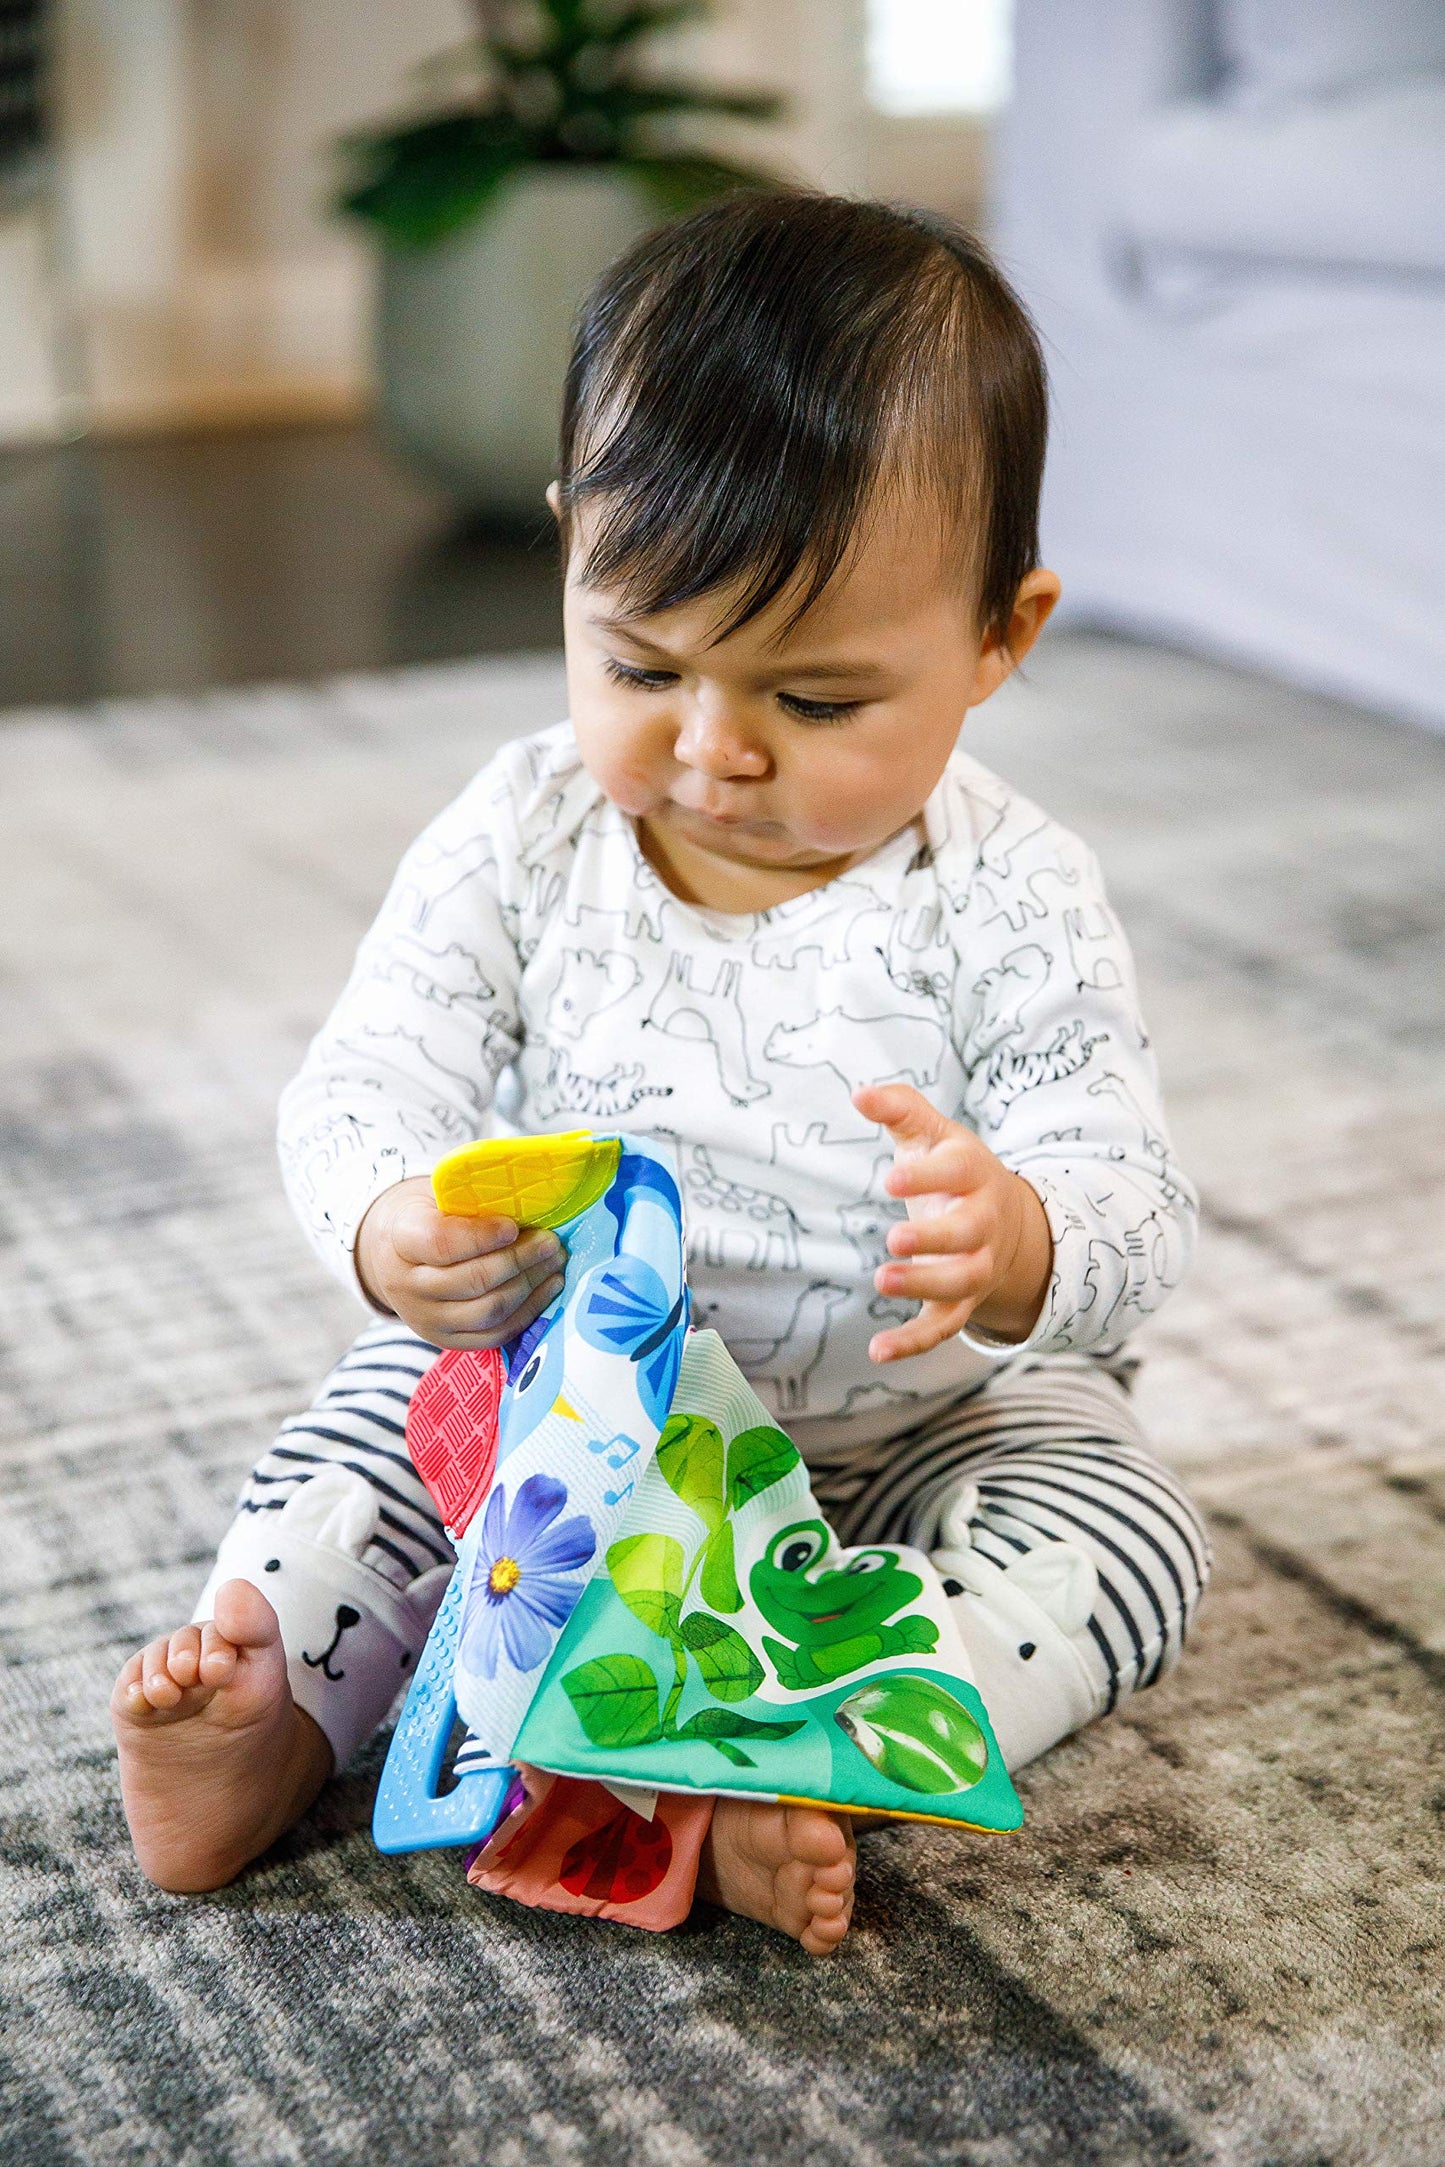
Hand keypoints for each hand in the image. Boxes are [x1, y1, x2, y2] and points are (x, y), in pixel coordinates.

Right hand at [354, 1176, 565, 1350]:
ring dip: (530, 1286)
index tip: (513, 1226)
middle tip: (550, 1242)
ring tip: (555, 1262)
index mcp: (401, 1240)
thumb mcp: (438, 1197)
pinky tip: (548, 1287)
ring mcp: (425, 1319)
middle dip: (519, 1260)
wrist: (397, 1256)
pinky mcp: (446, 1342)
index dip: (481, 1236)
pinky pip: (495, 1335)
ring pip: (488, 1311)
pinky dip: (529, 1312)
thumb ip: (473, 1200)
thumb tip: (528, 1199)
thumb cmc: (430, 1217)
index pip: (440, 1242)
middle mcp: (406, 1286)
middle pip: (472, 1281)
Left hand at [852, 1085, 1052, 1363]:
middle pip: (966, 1234)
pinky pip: (942, 1327)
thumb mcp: (934, 1133)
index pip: (958, 1173)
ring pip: (958, 1283)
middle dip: (934, 1238)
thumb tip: (859, 1093)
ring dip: (923, 1285)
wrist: (1008, 1221)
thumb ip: (900, 1109)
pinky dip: (913, 1342)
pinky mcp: (959, 1303)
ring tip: (882, 1279)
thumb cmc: (955, 1170)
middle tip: (895, 1238)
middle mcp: (982, 1224)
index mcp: (975, 1175)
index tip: (892, 1178)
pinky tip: (878, 1351)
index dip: (929, 1177)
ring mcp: (974, 1267)